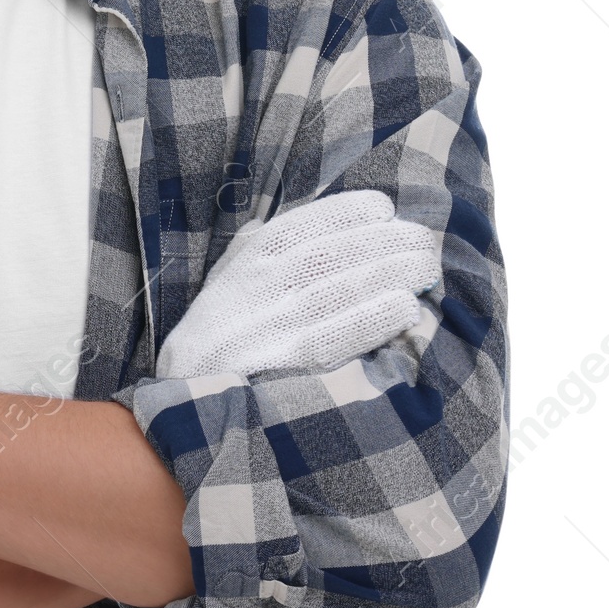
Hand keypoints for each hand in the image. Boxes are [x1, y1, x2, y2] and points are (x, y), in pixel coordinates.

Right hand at [155, 189, 439, 381]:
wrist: (183, 398)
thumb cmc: (221, 332)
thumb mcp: (230, 279)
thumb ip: (258, 248)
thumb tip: (302, 220)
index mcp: (247, 260)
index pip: (302, 224)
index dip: (347, 212)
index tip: (385, 209)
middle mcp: (255, 287)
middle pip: (328, 254)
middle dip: (381, 242)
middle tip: (422, 241)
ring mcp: (266, 327)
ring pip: (337, 290)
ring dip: (387, 274)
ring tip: (425, 268)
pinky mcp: (280, 367)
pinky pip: (335, 337)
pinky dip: (373, 319)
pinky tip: (405, 307)